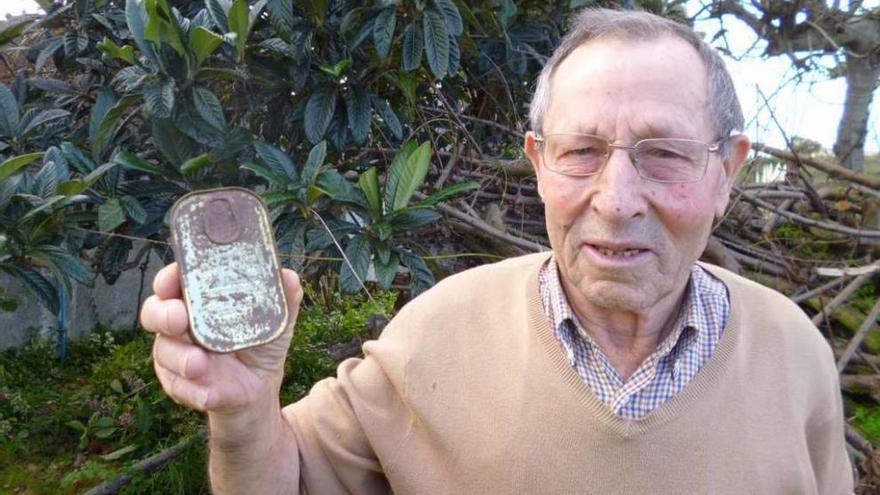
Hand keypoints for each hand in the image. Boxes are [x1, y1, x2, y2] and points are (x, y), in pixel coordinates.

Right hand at [141, 263, 302, 413]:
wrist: (260, 387)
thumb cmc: (260, 341)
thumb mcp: (277, 318)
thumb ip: (282, 296)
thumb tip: (289, 277)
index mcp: (198, 298)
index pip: (174, 281)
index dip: (169, 277)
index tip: (173, 279)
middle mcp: (181, 322)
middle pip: (154, 311)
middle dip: (163, 314)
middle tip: (179, 319)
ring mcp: (176, 353)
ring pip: (163, 351)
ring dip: (179, 358)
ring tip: (199, 364)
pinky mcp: (179, 383)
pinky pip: (176, 386)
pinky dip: (191, 390)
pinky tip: (207, 393)